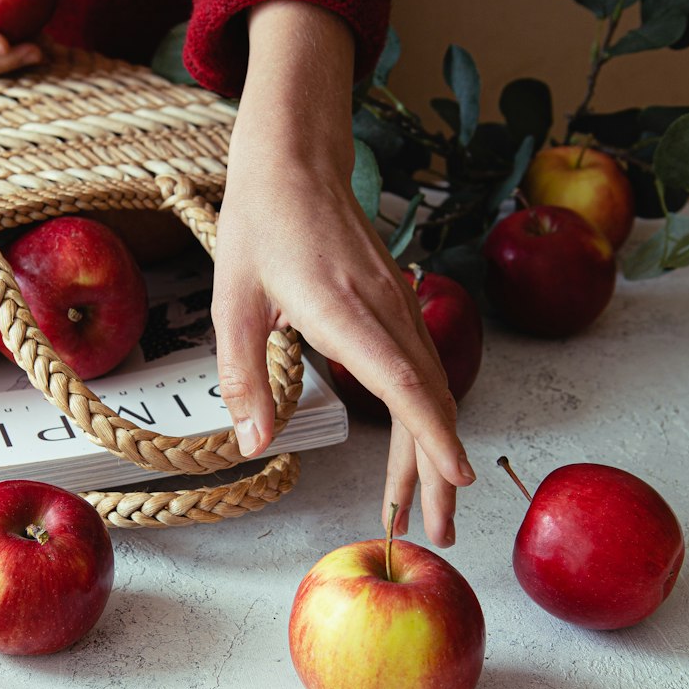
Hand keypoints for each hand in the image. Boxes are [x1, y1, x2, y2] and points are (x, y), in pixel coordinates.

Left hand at [210, 2, 474, 547]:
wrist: (296, 159)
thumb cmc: (260, 224)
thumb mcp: (233, 303)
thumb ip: (243, 377)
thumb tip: (257, 445)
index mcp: (343, 310)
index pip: (401, 380)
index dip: (431, 433)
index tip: (455, 478)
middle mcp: (384, 308)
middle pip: (429, 398)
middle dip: (437, 469)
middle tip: (436, 530)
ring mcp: (399, 302)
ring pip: (431, 386)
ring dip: (433, 447)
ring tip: (427, 503)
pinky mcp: (397, 301)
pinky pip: (422, 365)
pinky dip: (426, 412)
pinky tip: (418, 441)